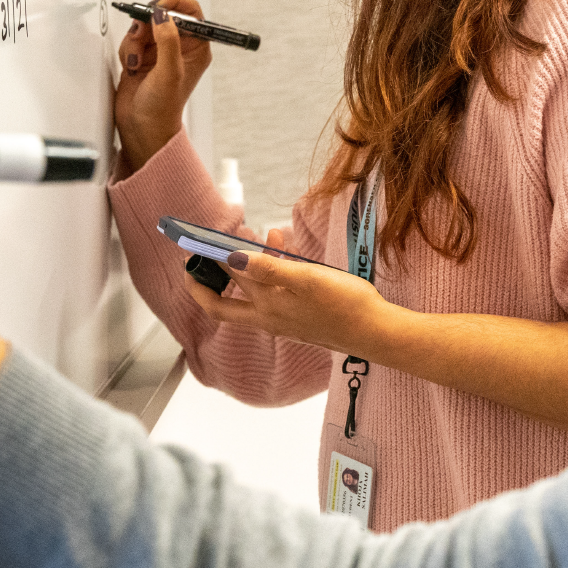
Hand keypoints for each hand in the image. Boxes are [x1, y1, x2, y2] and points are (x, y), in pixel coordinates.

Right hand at [114, 0, 211, 172]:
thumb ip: (168, 40)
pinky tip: (132, 69)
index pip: (190, 12)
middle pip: (161, 15)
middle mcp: (179, 46)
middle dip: (146, 26)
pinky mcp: (142, 56)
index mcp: (196, 48)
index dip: (173, 4)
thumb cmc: (162, 109)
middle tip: (140, 36)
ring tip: (136, 64)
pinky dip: (128, 52)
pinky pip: (131, 40)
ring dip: (134, 43)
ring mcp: (159, 51)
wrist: (140, 128)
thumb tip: (162, 15)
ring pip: (143, 27)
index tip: (157, 7)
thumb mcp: (169, 73)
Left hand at [183, 229, 389, 357]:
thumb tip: (231, 257)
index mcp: (266, 308)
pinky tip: (283, 248)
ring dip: (246, 265)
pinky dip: (270, 271)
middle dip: (205, 282)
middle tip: (195, 258)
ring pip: (250, 293)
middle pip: (221, 305)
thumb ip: (269, 269)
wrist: (378, 333)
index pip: (221, 287)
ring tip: (256, 234)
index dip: (203, 267)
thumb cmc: (347, 306)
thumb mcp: (308, 279)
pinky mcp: (296, 317)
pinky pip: (271, 292)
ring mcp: (281, 320)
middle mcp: (268, 318)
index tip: (190, 247)